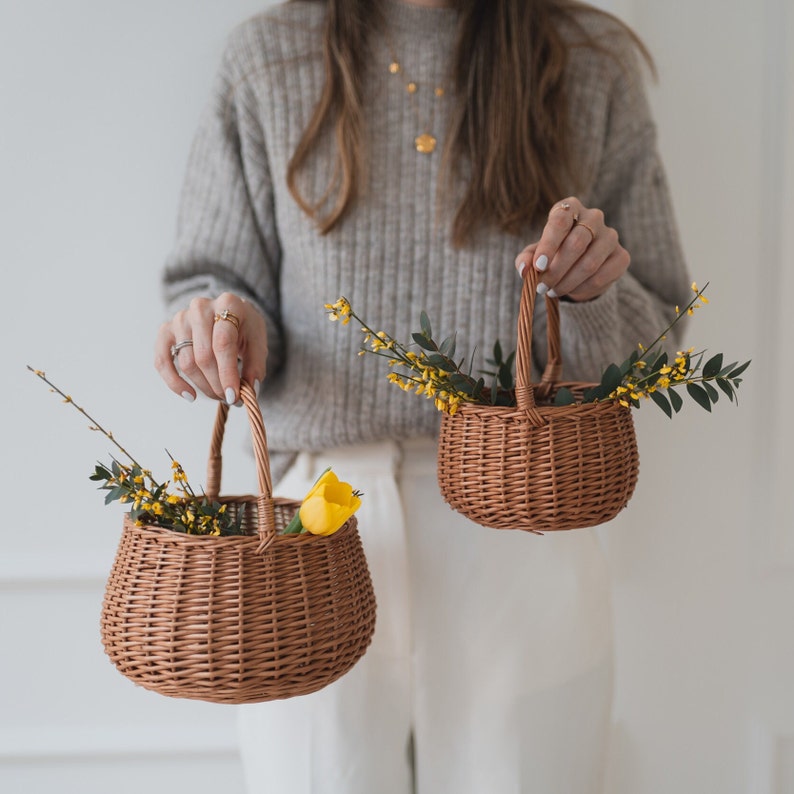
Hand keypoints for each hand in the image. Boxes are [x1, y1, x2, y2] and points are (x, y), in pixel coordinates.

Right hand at [155, 292, 267, 403]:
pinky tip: (190, 396)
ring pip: (186, 362)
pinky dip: (174, 382)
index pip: (223, 343)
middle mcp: (200, 307)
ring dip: (203, 386)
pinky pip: (162, 361)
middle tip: (230, 399)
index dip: (227, 373)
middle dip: (217, 384)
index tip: (234, 396)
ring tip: (218, 395)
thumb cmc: (244, 328)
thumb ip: (256, 365)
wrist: (227, 313)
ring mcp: (180, 318)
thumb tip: (249, 390)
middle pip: (203, 355)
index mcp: (228, 304)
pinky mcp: (166, 330)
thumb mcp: (257, 341)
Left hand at [515, 198, 629, 301]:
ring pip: (589, 263)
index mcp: (570, 208)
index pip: (560, 221)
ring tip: (552, 291)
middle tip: (541, 287)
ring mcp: (611, 236)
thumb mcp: (535, 255)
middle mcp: (594, 217)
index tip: (538, 266)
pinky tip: (571, 291)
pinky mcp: (622, 256)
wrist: (578, 268)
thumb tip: (525, 270)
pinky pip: (601, 277)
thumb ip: (526, 259)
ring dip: (567, 282)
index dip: (548, 245)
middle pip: (577, 242)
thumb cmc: (552, 254)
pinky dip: (582, 289)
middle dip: (556, 270)